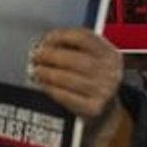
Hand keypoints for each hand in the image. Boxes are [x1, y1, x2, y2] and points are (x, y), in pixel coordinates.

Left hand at [30, 28, 131, 146]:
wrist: (105, 110)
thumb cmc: (92, 79)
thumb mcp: (93, 59)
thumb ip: (75, 47)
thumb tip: (46, 43)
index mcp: (110, 54)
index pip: (85, 38)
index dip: (62, 36)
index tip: (46, 38)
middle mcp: (111, 72)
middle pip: (77, 59)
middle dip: (51, 56)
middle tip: (36, 55)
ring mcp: (103, 91)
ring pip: (69, 78)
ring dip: (48, 73)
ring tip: (36, 70)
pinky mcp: (93, 108)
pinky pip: (67, 97)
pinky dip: (51, 89)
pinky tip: (44, 84)